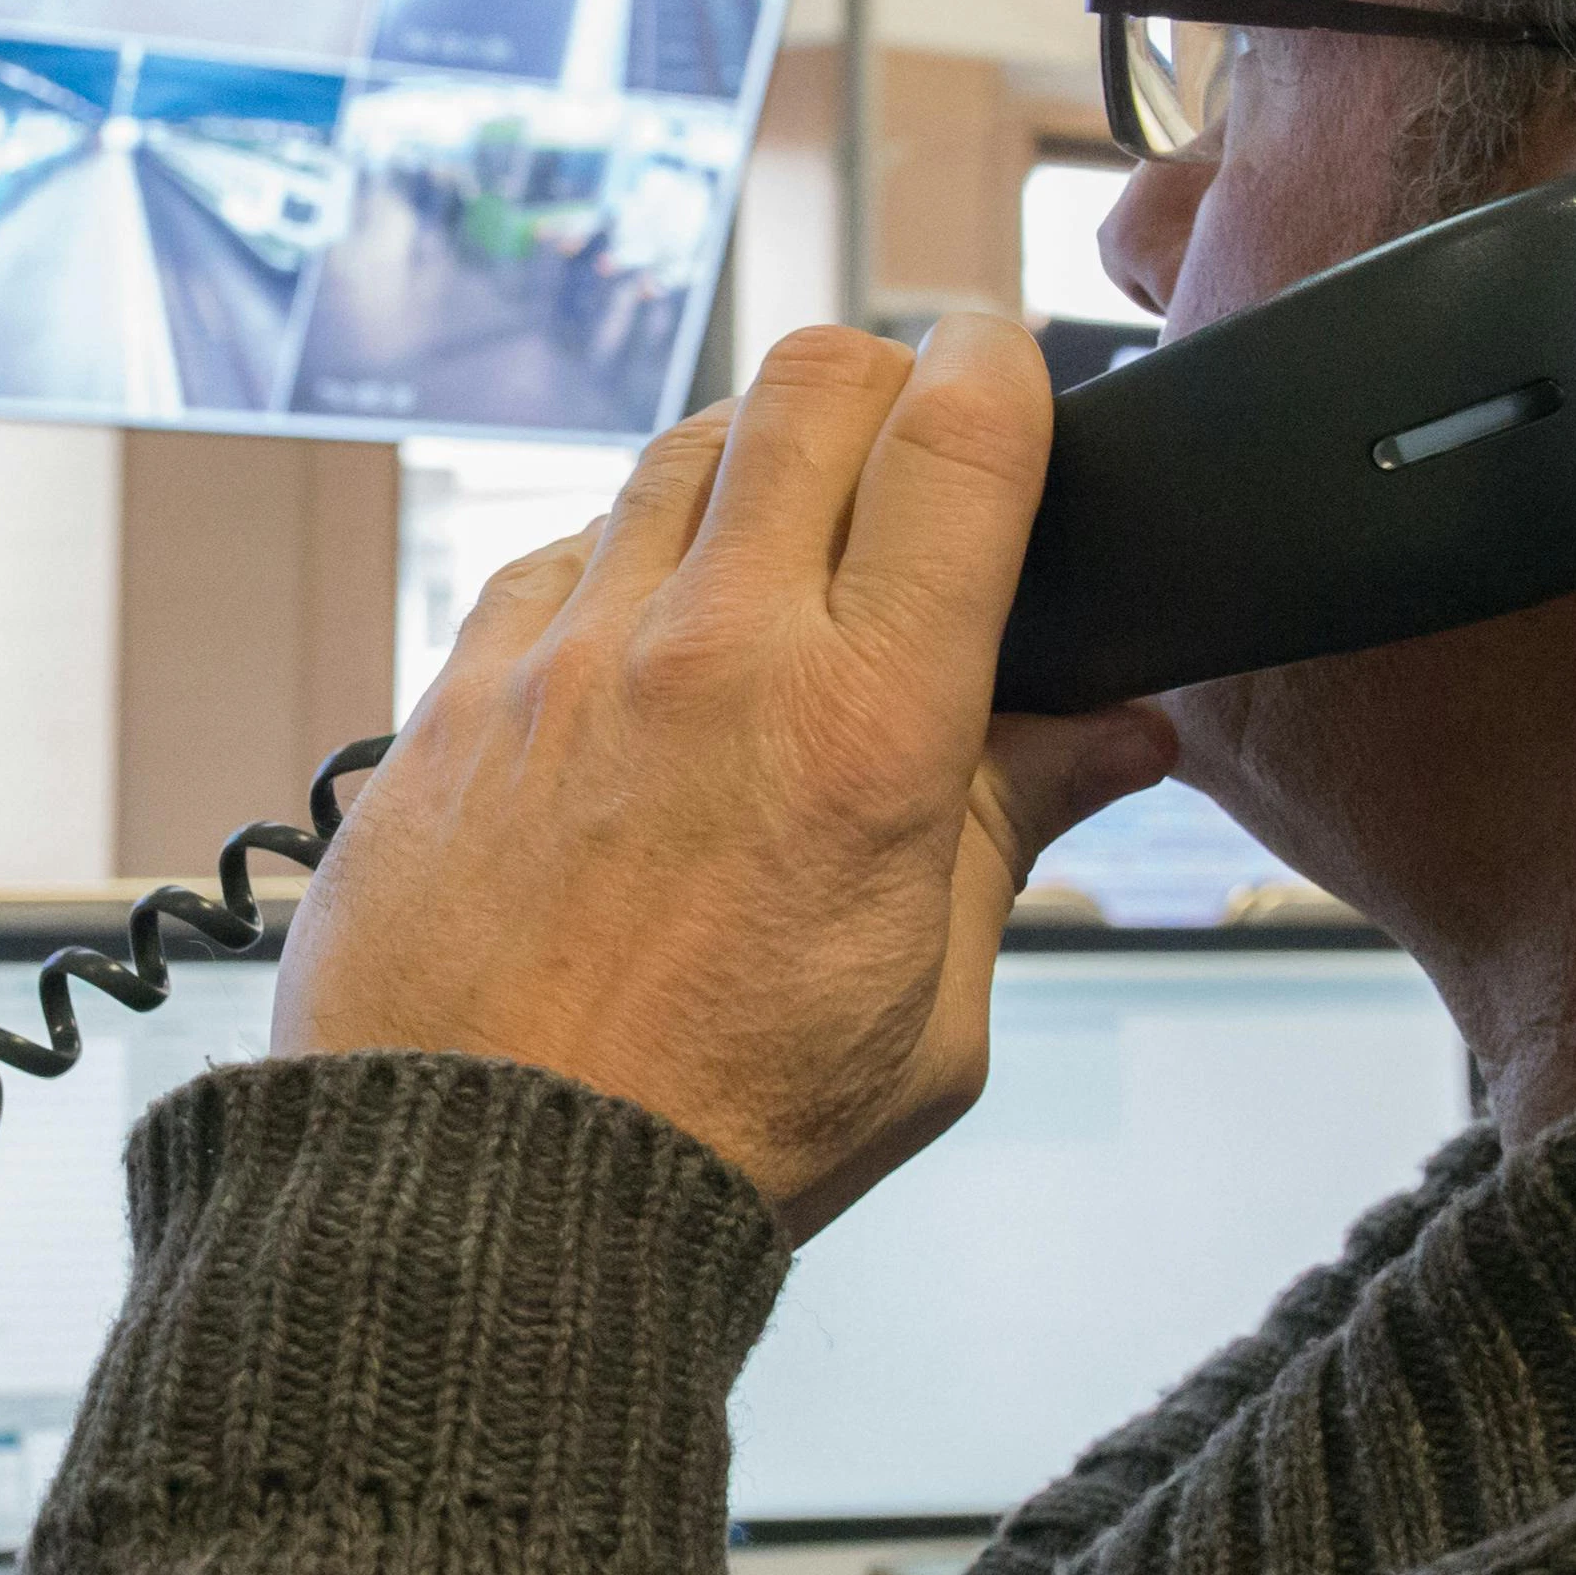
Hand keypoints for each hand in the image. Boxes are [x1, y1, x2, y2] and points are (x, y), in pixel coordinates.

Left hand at [274, 316, 1174, 1237]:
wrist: (477, 1205)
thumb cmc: (712, 1135)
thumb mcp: (930, 1012)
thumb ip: (1012, 833)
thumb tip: (1119, 732)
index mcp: (866, 728)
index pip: (963, 437)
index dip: (1004, 369)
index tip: (1012, 380)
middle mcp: (711, 652)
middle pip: (814, 380)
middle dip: (885, 380)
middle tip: (909, 447)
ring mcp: (566, 658)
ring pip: (679, 445)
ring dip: (753, 464)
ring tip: (782, 554)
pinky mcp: (456, 691)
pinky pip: (558, 550)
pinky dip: (624, 563)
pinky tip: (647, 647)